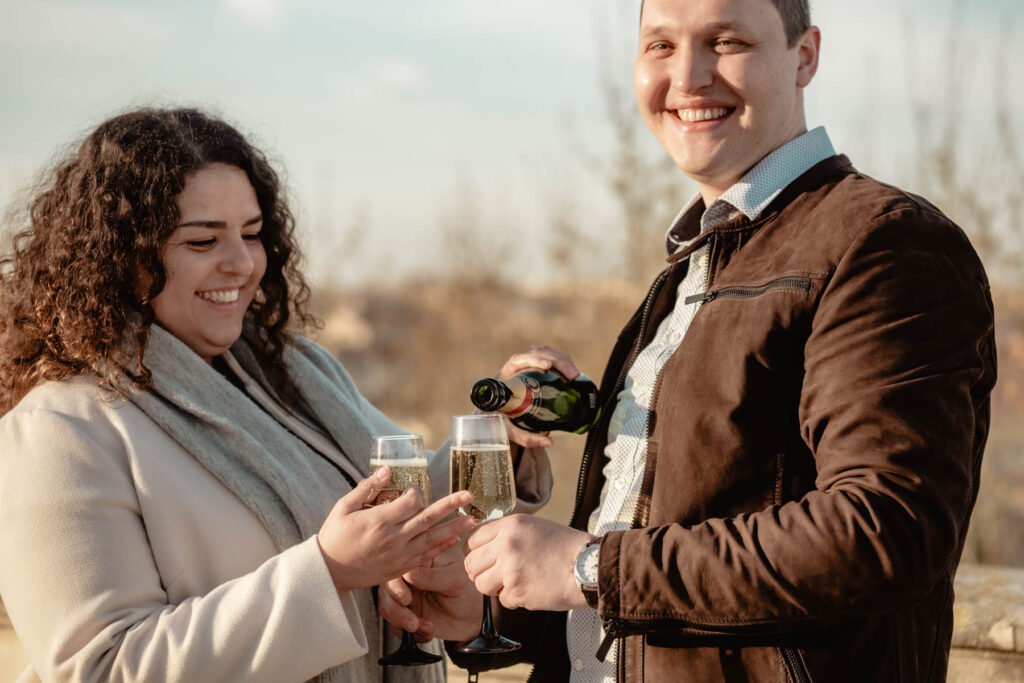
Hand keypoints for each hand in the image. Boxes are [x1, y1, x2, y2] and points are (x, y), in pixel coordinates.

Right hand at [317, 467, 475, 594]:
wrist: (328, 573)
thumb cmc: (334, 536)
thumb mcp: (343, 507)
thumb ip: (366, 488)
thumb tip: (387, 469)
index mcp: (378, 521)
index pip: (410, 503)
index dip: (416, 492)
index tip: (413, 488)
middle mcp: (393, 538)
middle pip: (427, 518)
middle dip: (450, 505)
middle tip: (469, 495)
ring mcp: (398, 555)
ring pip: (432, 539)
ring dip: (454, 528)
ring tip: (472, 519)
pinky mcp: (400, 568)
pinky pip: (426, 556)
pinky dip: (441, 547)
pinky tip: (455, 538)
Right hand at [379, 546, 482, 641]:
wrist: (475, 619)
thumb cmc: (469, 592)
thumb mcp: (455, 580)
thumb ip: (433, 576)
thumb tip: (409, 574)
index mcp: (421, 562)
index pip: (399, 568)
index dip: (397, 584)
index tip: (407, 598)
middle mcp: (410, 579)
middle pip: (387, 589)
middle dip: (396, 608)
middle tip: (412, 620)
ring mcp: (406, 597)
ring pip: (387, 607)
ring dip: (401, 622)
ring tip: (423, 627)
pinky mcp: (406, 615)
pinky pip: (394, 624)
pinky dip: (408, 633)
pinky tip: (427, 632)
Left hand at [464, 514, 593, 610]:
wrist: (588, 566)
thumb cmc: (566, 547)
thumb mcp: (534, 526)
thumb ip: (508, 534)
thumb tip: (486, 546)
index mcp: (510, 525)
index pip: (472, 538)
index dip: (473, 552)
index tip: (480, 559)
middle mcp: (506, 545)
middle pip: (470, 563)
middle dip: (480, 572)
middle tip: (493, 576)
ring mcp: (510, 569)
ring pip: (480, 584)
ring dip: (493, 588)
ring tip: (512, 584)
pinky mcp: (517, 591)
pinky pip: (502, 600)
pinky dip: (513, 600)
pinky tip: (529, 590)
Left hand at [495, 344, 580, 448]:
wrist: (496, 416)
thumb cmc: (500, 420)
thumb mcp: (511, 430)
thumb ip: (528, 437)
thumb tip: (549, 441)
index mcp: (506, 376)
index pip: (518, 360)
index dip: (534, 360)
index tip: (548, 366)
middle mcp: (518, 367)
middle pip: (538, 352)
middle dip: (557, 361)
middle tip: (572, 376)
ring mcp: (529, 365)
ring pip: (548, 353)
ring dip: (564, 361)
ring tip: (576, 376)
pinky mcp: (540, 369)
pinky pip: (553, 360)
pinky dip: (565, 364)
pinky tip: (574, 375)